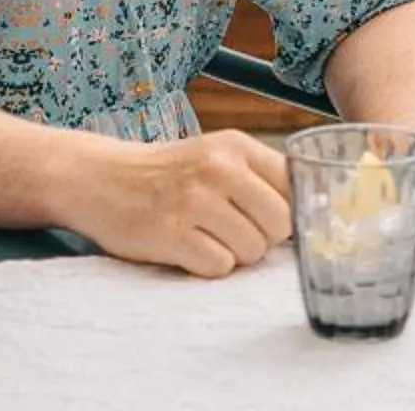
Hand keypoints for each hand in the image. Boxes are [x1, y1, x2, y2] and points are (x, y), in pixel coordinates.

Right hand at [50, 131, 292, 277]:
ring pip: (252, 250)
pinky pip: (219, 267)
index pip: (295, 185)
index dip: (290, 212)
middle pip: (281, 225)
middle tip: (233, 232)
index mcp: (236, 146)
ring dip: (235, 254)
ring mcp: (193, 201)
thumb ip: (261, 177)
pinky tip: (188, 249)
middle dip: (264, 238)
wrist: (100, 178)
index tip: (274, 222)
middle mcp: (218, 168)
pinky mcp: (170, 234)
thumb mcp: (216, 156)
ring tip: (207, 238)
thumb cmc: (169, 174)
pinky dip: (208, 266)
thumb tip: (313, 214)